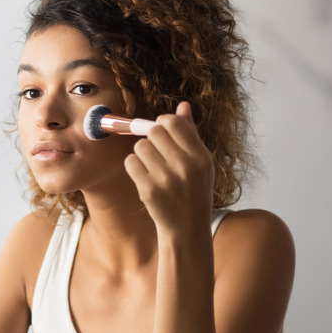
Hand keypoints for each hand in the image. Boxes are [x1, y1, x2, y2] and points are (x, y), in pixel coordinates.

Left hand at [123, 102, 213, 236]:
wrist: (186, 227)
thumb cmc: (193, 190)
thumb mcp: (200, 163)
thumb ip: (190, 134)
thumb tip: (183, 105)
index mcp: (201, 157)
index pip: (174, 123)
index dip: (164, 122)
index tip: (162, 130)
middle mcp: (185, 166)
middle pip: (154, 131)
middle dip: (152, 138)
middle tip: (158, 152)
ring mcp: (166, 179)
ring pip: (140, 146)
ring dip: (142, 154)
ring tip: (153, 167)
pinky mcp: (148, 189)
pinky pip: (131, 162)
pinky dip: (134, 167)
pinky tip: (145, 177)